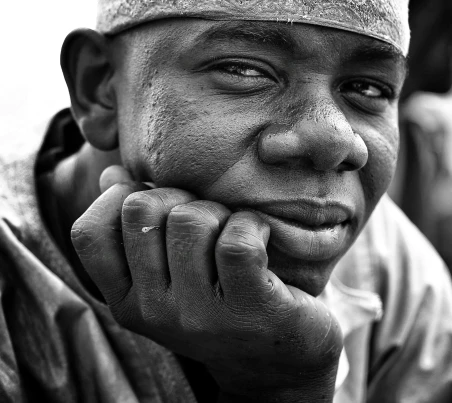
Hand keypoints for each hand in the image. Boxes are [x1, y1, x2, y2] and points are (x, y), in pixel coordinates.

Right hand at [71, 166, 341, 401]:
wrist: (282, 359)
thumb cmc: (223, 299)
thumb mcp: (170, 273)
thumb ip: (135, 226)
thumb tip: (111, 173)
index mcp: (125, 301)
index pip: (89, 234)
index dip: (119, 198)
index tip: (158, 201)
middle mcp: (153, 312)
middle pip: (142, 210)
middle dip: (179, 196)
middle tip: (206, 217)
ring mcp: (198, 315)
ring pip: (190, 220)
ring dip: (221, 211)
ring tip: (235, 231)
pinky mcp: (247, 309)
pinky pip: (236, 241)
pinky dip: (253, 225)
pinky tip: (262, 237)